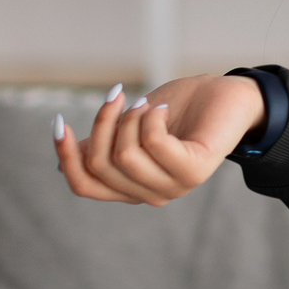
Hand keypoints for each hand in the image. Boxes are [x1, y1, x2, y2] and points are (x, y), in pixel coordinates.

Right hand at [53, 74, 265, 206]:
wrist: (230, 95)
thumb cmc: (181, 107)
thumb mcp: (131, 124)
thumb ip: (103, 145)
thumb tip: (62, 164)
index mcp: (131, 186)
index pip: (82, 184)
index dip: (65, 155)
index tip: (59, 121)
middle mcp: (150, 194)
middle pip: (98, 164)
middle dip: (101, 123)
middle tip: (118, 94)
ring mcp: (174, 187)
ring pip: (123, 156)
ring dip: (130, 119)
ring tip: (148, 104)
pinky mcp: (194, 171)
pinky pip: (153, 144)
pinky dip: (151, 120)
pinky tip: (163, 110)